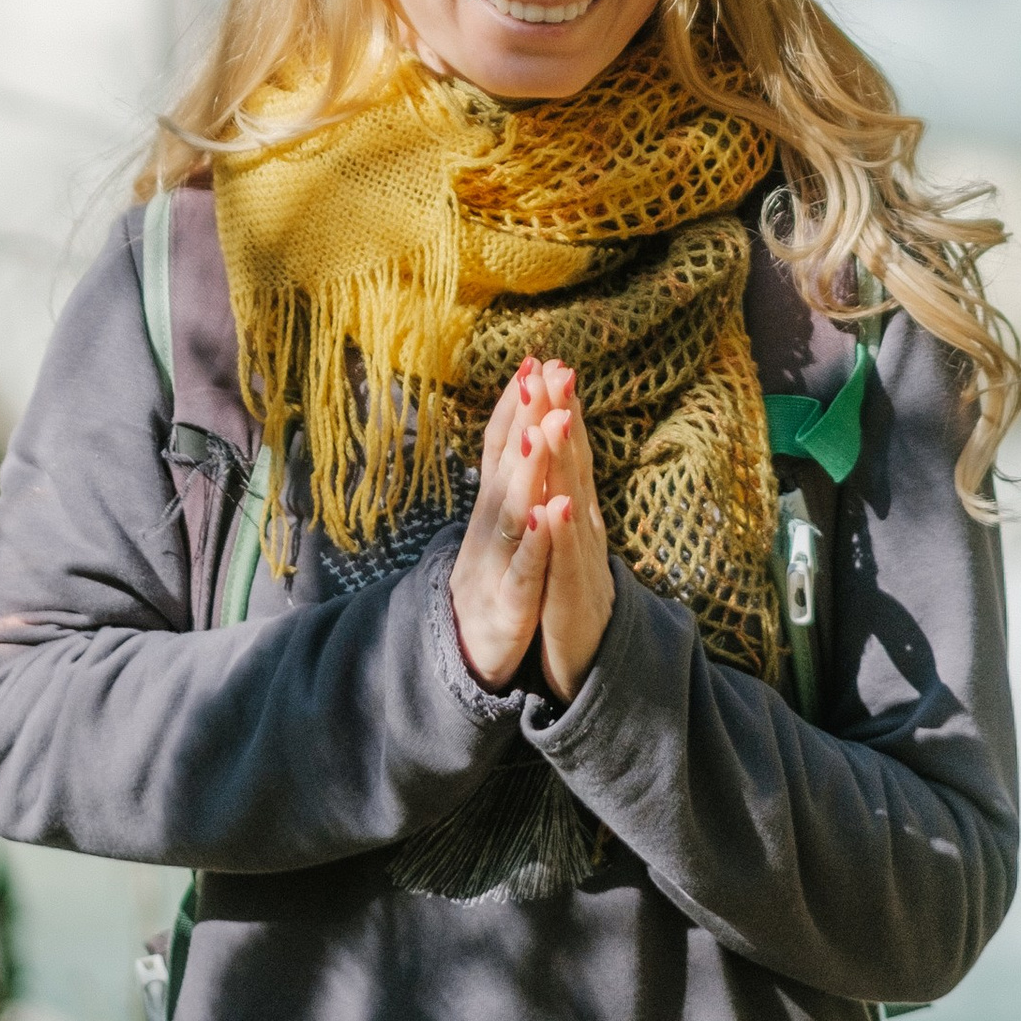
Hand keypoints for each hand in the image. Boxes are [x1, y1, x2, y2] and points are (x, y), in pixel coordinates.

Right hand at [448, 363, 556, 687]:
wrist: (468, 661)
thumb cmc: (493, 582)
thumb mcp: (498, 529)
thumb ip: (507, 481)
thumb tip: (520, 426)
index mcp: (492, 509)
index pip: (501, 447)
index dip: (515, 405)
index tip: (533, 359)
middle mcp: (488, 529)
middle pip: (507, 467)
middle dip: (525, 418)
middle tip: (541, 372)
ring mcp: (495, 566)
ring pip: (513, 511)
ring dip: (530, 468)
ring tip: (545, 426)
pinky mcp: (509, 607)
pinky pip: (525, 571)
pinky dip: (537, 541)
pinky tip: (551, 513)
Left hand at [518, 358, 613, 705]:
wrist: (590, 663)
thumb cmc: (571, 592)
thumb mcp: (566, 535)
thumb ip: (565, 488)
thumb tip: (557, 438)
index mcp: (575, 509)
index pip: (568, 450)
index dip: (560, 406)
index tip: (550, 359)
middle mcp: (584, 526)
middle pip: (574, 464)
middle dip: (566, 415)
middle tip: (560, 368)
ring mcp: (581, 561)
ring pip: (571, 503)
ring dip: (564, 461)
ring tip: (555, 419)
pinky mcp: (571, 598)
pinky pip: (563, 562)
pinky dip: (558, 534)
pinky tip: (553, 508)